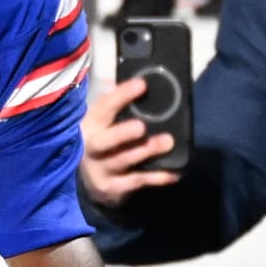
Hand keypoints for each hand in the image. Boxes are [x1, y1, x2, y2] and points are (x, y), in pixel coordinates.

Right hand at [79, 78, 181, 207]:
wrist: (91, 182)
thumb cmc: (104, 142)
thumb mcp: (103, 124)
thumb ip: (117, 106)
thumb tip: (137, 78)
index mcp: (90, 125)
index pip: (102, 108)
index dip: (120, 96)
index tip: (141, 85)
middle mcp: (91, 147)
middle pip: (103, 141)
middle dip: (121, 133)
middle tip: (141, 127)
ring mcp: (101, 169)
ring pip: (123, 161)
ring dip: (145, 152)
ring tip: (167, 142)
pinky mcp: (113, 188)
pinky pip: (137, 182)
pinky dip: (157, 177)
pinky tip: (174, 172)